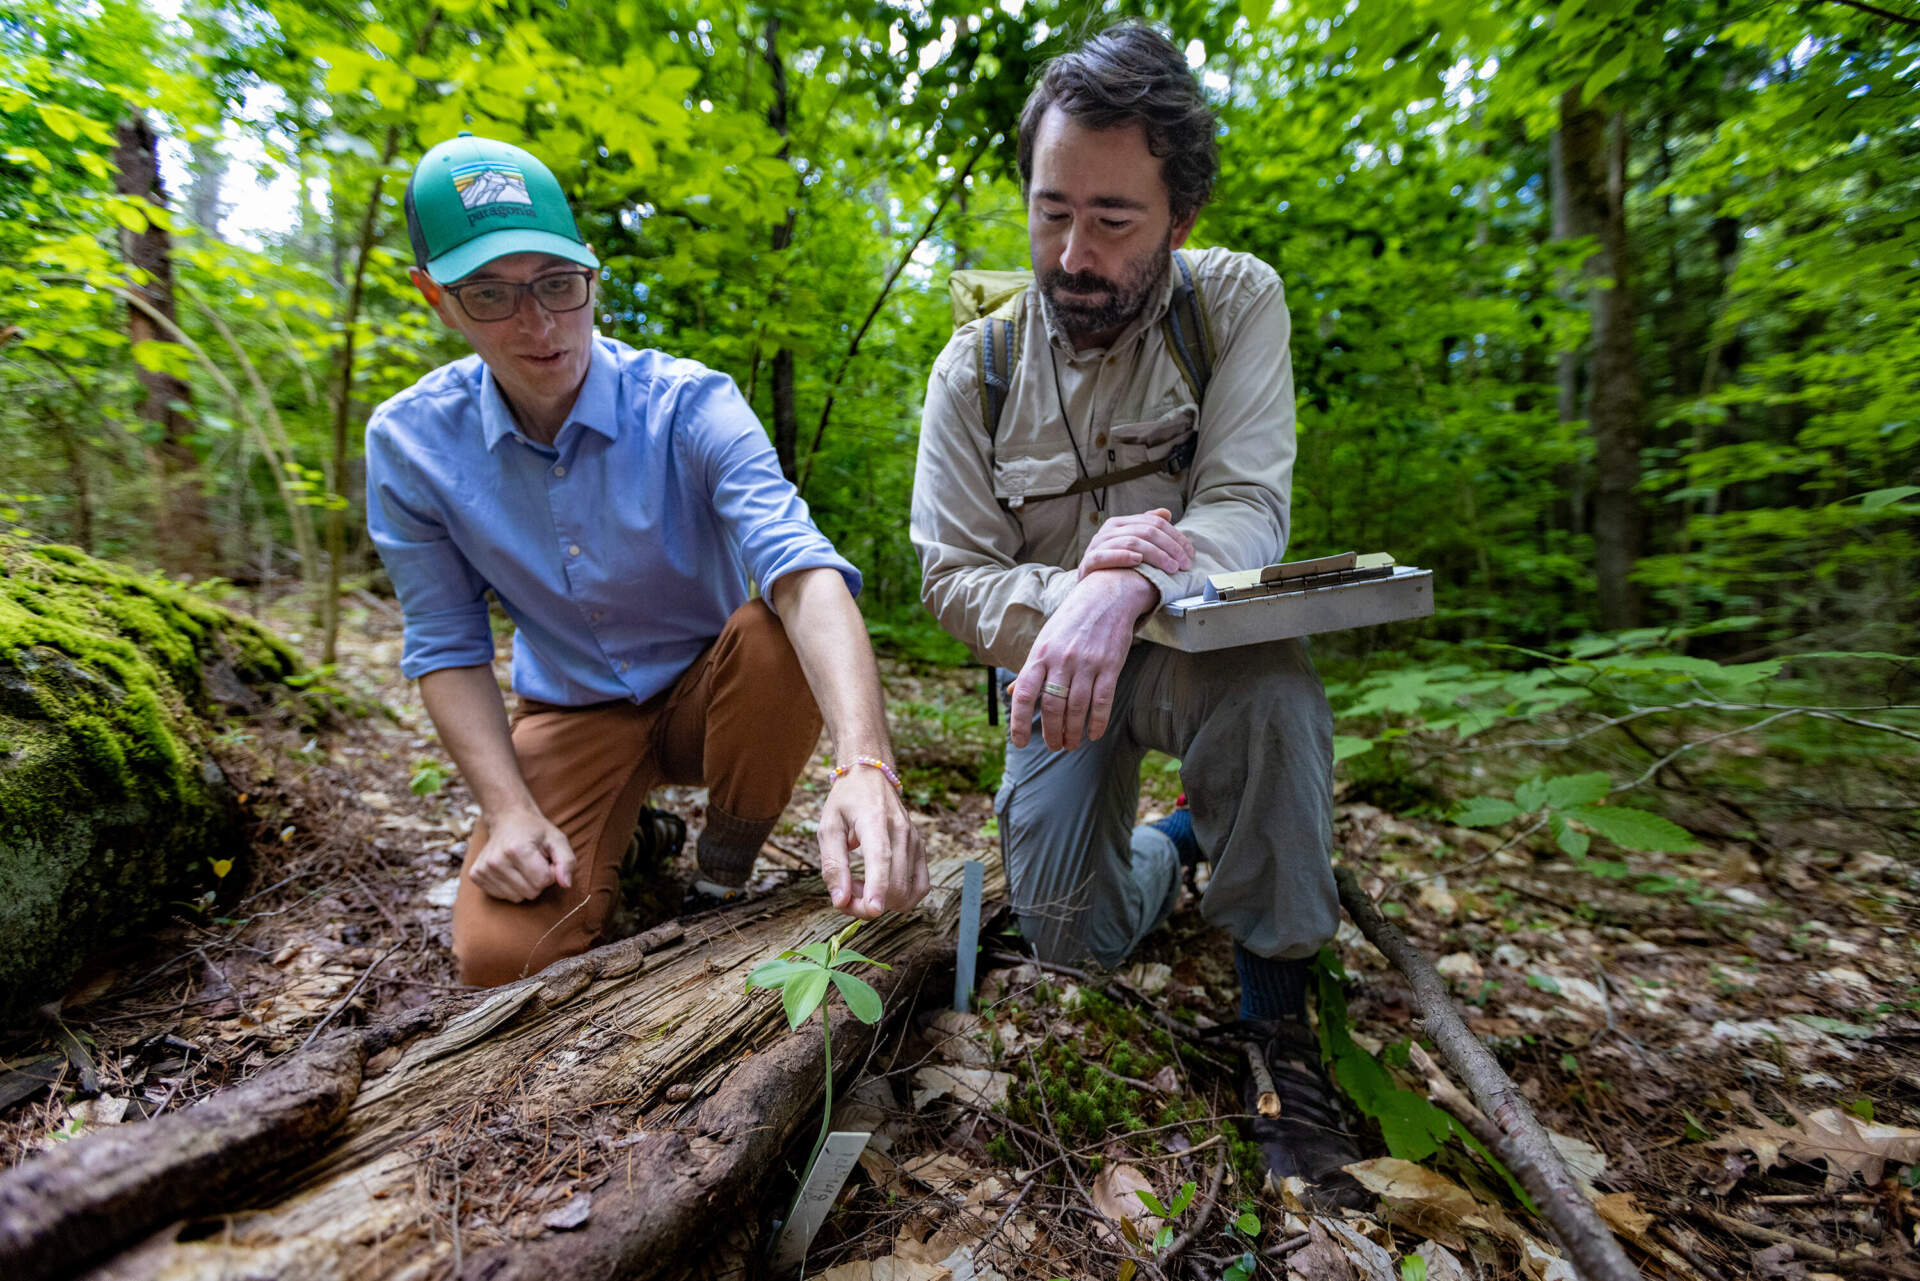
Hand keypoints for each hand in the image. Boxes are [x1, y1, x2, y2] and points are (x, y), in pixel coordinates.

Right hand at [468, 806, 576, 901]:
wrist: (507, 819)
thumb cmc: (535, 831)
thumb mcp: (557, 840)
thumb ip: (567, 861)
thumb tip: (565, 884)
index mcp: (516, 849)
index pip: (543, 881)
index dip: (550, 873)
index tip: (545, 860)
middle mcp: (496, 860)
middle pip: (530, 892)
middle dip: (538, 881)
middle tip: (534, 862)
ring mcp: (483, 869)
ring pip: (516, 898)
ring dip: (524, 885)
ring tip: (522, 866)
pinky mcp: (476, 875)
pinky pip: (502, 896)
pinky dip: (510, 887)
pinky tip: (510, 870)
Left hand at [817, 764, 929, 918]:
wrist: (872, 776)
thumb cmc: (846, 802)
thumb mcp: (828, 827)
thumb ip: (833, 865)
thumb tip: (840, 901)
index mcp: (874, 820)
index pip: (881, 858)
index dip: (877, 887)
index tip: (872, 910)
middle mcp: (901, 831)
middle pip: (895, 883)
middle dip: (867, 903)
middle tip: (845, 890)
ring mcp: (915, 840)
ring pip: (907, 891)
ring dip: (882, 901)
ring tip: (861, 884)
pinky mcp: (921, 848)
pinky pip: (920, 886)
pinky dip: (901, 898)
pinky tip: (881, 887)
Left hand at [1008, 569, 1158, 751]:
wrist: (1106, 596)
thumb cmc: (1071, 621)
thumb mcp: (1045, 640)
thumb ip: (1031, 670)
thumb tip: (1012, 694)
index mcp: (1040, 654)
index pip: (1024, 693)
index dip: (1019, 721)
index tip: (1019, 742)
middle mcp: (1061, 660)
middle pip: (1052, 706)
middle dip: (1051, 733)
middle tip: (1054, 746)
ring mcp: (1086, 663)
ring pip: (1076, 708)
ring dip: (1072, 732)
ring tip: (1071, 744)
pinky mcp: (1110, 665)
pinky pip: (1102, 701)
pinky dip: (1097, 722)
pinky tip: (1093, 734)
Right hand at [1076, 507, 1193, 580]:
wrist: (1091, 591)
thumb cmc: (1116, 568)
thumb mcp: (1133, 546)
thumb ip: (1147, 529)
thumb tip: (1165, 513)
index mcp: (1120, 524)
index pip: (1154, 523)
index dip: (1176, 537)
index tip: (1190, 554)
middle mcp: (1108, 531)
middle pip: (1146, 531)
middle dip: (1170, 547)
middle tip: (1184, 564)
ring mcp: (1096, 546)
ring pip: (1131, 542)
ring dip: (1155, 554)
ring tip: (1170, 567)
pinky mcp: (1088, 563)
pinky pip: (1105, 556)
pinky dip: (1122, 556)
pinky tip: (1138, 561)